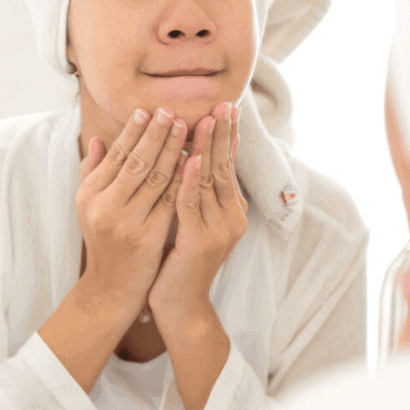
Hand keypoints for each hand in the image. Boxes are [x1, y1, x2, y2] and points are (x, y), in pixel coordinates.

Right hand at [75, 107, 188, 320]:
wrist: (110, 290)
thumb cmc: (104, 243)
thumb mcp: (89, 207)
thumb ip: (93, 173)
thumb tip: (100, 140)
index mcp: (89, 195)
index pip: (115, 155)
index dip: (133, 131)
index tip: (148, 110)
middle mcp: (104, 206)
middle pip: (135, 161)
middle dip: (156, 134)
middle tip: (171, 110)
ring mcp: (126, 222)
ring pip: (155, 177)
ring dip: (173, 149)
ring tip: (187, 126)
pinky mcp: (148, 237)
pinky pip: (170, 201)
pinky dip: (183, 179)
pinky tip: (196, 161)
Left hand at [148, 101, 247, 318]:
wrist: (180, 306)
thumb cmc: (178, 262)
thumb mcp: (189, 221)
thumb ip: (192, 191)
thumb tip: (189, 157)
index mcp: (229, 211)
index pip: (228, 165)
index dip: (227, 136)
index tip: (225, 106)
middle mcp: (231, 218)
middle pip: (225, 167)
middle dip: (223, 133)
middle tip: (223, 103)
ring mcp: (219, 230)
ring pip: (212, 180)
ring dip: (208, 148)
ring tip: (207, 119)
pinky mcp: (200, 242)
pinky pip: (194, 204)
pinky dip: (191, 180)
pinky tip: (188, 159)